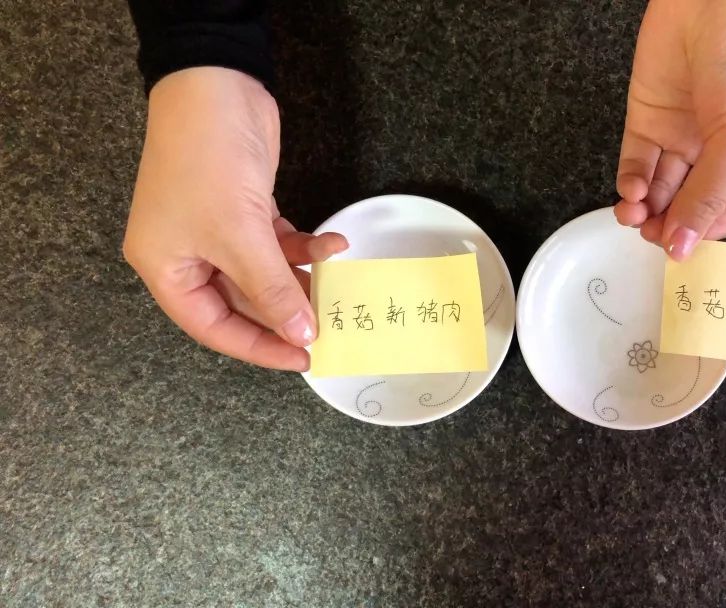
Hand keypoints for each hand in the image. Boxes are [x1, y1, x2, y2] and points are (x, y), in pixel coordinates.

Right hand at [123, 67, 346, 370]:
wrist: (215, 85)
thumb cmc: (207, 161)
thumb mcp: (241, 236)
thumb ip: (273, 289)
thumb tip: (300, 334)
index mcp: (166, 268)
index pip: (213, 328)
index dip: (258, 347)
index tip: (303, 358)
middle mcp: (187, 254)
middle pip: (241, 303)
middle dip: (285, 312)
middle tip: (329, 326)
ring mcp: (215, 230)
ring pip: (263, 274)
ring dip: (301, 277)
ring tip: (337, 283)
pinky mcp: (243, 208)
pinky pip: (275, 243)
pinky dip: (304, 245)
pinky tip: (334, 243)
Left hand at [613, 0, 725, 259]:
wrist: (712, 1)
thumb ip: (710, 195)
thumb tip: (685, 246)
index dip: (711, 231)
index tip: (686, 243)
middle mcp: (719, 151)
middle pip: (692, 205)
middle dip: (671, 224)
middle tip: (652, 235)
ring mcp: (682, 136)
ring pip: (660, 189)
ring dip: (646, 209)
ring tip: (634, 216)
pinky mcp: (649, 119)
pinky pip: (637, 163)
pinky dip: (631, 183)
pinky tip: (630, 191)